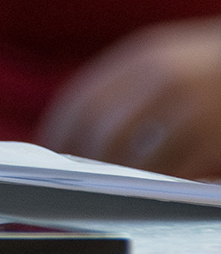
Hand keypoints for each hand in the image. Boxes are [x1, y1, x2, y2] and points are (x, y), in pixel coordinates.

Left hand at [40, 21, 220, 177]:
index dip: (60, 135)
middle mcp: (162, 79)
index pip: (83, 100)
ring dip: (117, 181)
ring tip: (107, 196)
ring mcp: (191, 108)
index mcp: (143, 57)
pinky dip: (158, 188)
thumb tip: (84, 130)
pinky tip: (151, 195)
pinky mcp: (216, 137)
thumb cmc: (212, 71)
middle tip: (74, 188)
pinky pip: (177, 173)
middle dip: (82, 165)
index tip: (49, 159)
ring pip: (136, 156)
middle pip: (101, 131)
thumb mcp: (170, 63)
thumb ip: (132, 87)